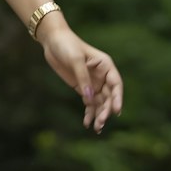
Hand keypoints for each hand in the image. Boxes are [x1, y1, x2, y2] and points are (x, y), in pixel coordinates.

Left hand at [35, 17, 123, 132]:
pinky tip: (87, 123)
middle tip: (100, 123)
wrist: (53, 41)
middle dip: (106, 111)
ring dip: (99, 115)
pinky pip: (89, 103)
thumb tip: (89, 98)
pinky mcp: (82, 88)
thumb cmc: (67, 45)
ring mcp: (93, 83)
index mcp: (106, 65)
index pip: (116, 85)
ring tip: (96, 128)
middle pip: (109, 97)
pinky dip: (89, 113)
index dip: (117, 98)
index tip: (116, 111)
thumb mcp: (75, 60)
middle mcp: (102, 76)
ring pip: (100, 102)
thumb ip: (83, 78)